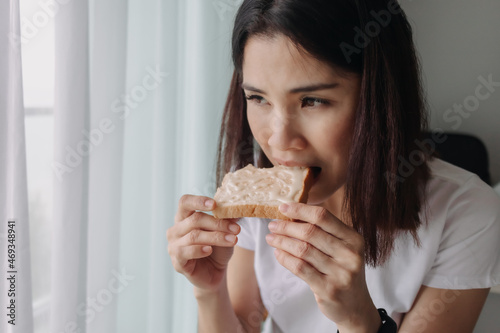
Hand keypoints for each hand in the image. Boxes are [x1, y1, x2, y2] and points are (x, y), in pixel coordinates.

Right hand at [167, 195, 239, 293]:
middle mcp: (176, 229)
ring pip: (194, 236)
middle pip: (194, 219)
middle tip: (236, 228)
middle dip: (218, 223)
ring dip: (216, 237)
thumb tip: (235, 209)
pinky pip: (186, 252)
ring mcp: (174, 245)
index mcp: (184, 217)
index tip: (215, 204)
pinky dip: (199, 250)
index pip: (185, 202)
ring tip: (233, 240)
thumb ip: (227, 220)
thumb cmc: (217, 248)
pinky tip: (209, 250)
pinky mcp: (177, 261)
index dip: (198, 201)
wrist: (215, 273)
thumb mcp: (224, 232)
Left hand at [265, 203, 380, 331]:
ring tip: (271, 239)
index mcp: (354, 239)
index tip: (283, 207)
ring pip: (303, 250)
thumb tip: (293, 214)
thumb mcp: (342, 249)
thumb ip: (324, 233)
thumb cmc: (343, 271)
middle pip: (310, 232)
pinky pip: (300, 268)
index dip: (300, 209)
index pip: (323, 217)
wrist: (355, 307)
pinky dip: (285, 259)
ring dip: (282, 242)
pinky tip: (278, 254)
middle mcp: (350, 254)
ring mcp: (340, 273)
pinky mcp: (328, 289)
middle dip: (286, 227)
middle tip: (272, 225)